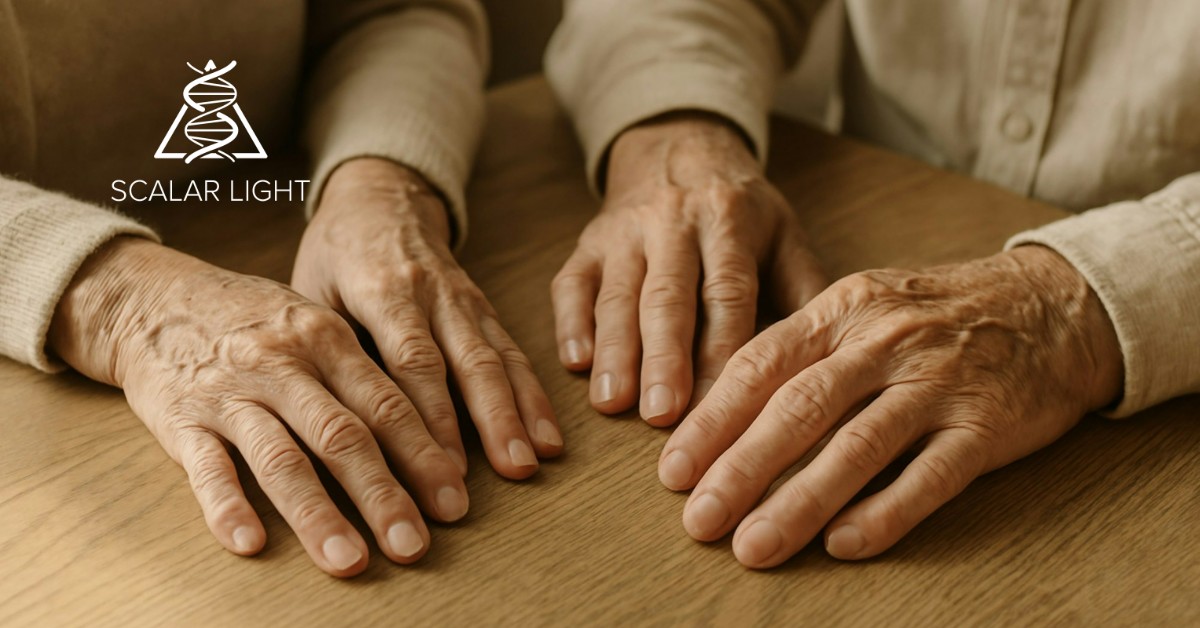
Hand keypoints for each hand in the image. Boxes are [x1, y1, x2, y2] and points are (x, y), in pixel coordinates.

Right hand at [49, 237, 467, 576]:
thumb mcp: (314, 323)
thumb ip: (361, 373)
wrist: (152, 297)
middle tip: (414, 547)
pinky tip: (249, 543)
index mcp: (326, 339)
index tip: (454, 502)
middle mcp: (283, 363)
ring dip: (317, 515)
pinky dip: (226, 506)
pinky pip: (205, 468)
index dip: (423, 456)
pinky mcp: (180, 418)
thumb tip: (431, 433)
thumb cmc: (253, 320)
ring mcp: (230, 391)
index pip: (387, 404)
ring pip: (281, 458)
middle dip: (383, 496)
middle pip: (343, 436)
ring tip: (348, 561)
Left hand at [294, 158, 561, 480]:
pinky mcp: (484, 307)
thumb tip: (339, 425)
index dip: (432, 416)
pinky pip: (513, 351)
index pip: (412, 359)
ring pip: (498, 357)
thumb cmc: (336, 252)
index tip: (443, 468)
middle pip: (468, 362)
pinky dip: (532, 394)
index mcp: (383, 287)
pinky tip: (548, 435)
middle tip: (510, 471)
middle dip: (493, 420)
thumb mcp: (310, 287)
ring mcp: (464, 299)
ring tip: (536, 460)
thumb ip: (328, 347)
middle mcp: (433, 293)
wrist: (382, 195)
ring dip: (520, 411)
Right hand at [552, 112, 825, 424]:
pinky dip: (570, 323)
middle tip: (660, 414)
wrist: (677, 145)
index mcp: (729, 220)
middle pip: (668, 296)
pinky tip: (575, 363)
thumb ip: (805, 286)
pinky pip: (572, 283)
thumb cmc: (740, 207)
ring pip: (617, 294)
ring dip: (613, 350)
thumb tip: (828, 353)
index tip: (722, 402)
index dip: (722, 349)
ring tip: (611, 402)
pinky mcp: (588, 242)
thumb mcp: (784, 230)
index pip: (727, 292)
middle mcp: (673, 222)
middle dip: (663, 358)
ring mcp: (624, 232)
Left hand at [657, 246, 1123, 566]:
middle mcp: (885, 342)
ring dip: (799, 501)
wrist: (1051, 305)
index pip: (761, 364)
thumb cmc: (936, 315)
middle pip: (799, 408)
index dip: (713, 420)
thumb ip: (803, 350)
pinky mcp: (987, 425)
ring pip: (857, 446)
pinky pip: (931, 476)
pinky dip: (886, 512)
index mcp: (843, 310)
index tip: (672, 470)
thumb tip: (722, 409)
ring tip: (752, 546)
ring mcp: (938, 383)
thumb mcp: (864, 307)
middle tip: (697, 520)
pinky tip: (844, 545)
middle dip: (740, 468)